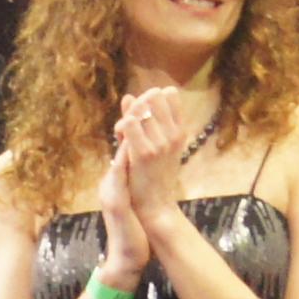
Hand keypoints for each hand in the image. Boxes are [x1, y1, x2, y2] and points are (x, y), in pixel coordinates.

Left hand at [109, 89, 194, 222]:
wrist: (155, 204)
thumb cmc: (152, 174)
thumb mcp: (153, 143)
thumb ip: (139, 119)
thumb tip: (127, 96)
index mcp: (180, 130)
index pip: (170, 93)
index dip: (152, 97)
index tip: (143, 112)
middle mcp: (174, 134)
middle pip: (153, 96)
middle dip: (137, 104)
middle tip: (130, 121)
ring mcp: (161, 143)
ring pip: (138, 110)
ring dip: (126, 117)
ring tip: (121, 133)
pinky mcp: (144, 153)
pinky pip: (129, 124)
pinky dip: (120, 127)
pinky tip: (118, 139)